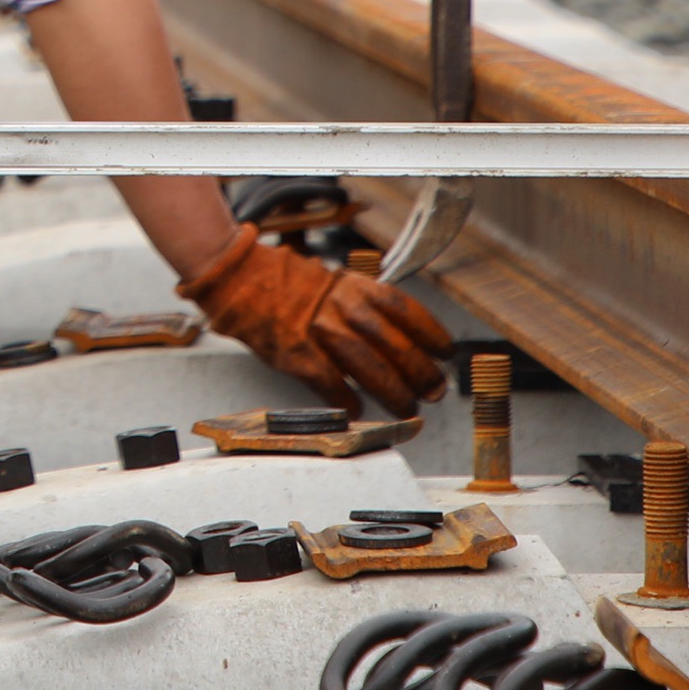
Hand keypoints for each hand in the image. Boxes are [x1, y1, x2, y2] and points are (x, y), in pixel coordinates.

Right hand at [179, 232, 449, 414]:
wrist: (242, 281)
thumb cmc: (289, 285)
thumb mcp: (335, 282)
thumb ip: (365, 305)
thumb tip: (401, 337)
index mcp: (353, 285)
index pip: (403, 309)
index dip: (430, 333)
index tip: (446, 352)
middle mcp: (341, 306)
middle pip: (392, 343)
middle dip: (419, 371)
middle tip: (434, 390)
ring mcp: (319, 332)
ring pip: (369, 368)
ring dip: (393, 392)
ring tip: (407, 408)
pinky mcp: (298, 355)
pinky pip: (331, 384)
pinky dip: (347, 400)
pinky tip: (357, 409)